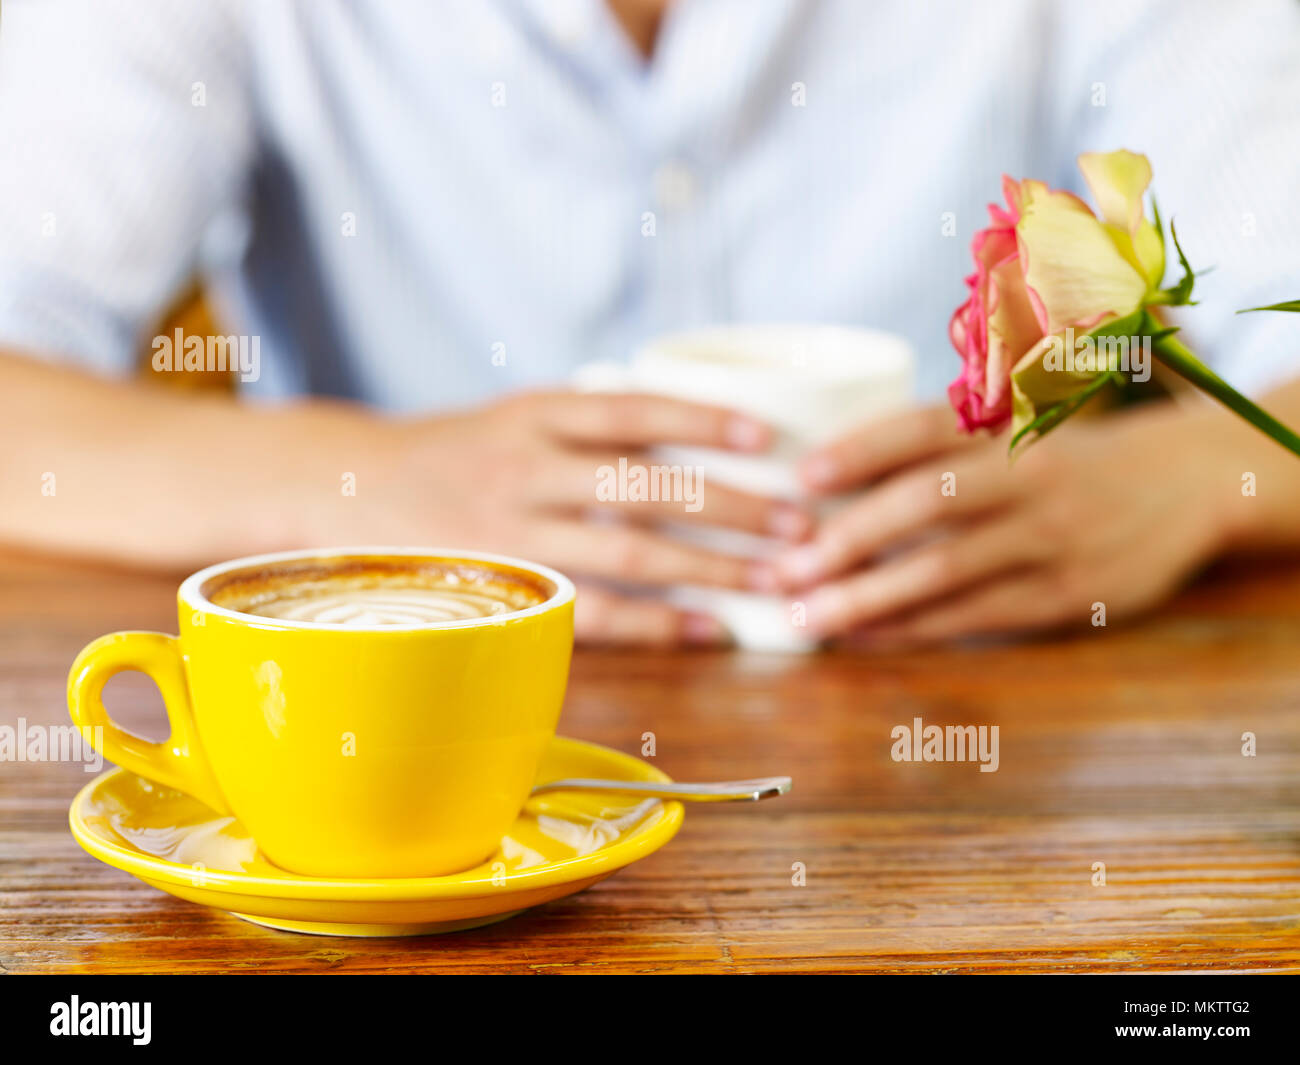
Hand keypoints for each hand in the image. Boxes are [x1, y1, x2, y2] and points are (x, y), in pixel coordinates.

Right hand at [302, 390, 810, 646]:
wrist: (350, 491)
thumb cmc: (457, 453)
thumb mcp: (514, 414)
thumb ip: (590, 424)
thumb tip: (699, 432)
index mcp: (535, 413)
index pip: (632, 407)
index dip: (704, 418)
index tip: (769, 435)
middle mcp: (526, 466)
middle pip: (647, 484)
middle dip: (732, 506)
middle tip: (800, 524)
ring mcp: (515, 532)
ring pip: (630, 551)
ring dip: (712, 569)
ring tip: (777, 581)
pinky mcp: (507, 588)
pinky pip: (593, 610)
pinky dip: (657, 623)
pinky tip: (709, 629)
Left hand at [771, 403, 1233, 645]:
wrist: (1183, 487)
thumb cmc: (1065, 458)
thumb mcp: (1018, 427)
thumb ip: (938, 443)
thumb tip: (822, 475)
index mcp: (1011, 423)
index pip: (925, 427)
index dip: (861, 449)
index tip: (801, 477)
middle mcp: (1033, 475)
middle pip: (928, 502)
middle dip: (848, 538)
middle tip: (783, 567)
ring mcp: (1052, 538)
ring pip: (945, 571)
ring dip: (867, 597)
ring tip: (805, 616)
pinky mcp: (1065, 595)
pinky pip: (972, 617)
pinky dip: (911, 629)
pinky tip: (860, 638)